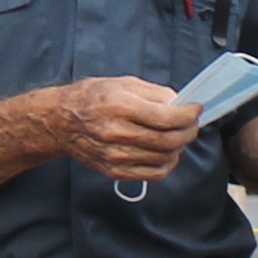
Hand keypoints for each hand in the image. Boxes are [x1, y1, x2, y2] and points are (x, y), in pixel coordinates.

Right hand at [46, 76, 204, 180]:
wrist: (61, 122)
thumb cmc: (91, 98)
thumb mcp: (123, 83)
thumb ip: (154, 93)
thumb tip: (180, 103)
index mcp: (119, 105)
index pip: (166, 117)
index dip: (188, 115)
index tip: (196, 110)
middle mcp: (116, 132)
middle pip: (168, 140)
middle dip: (188, 132)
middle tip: (192, 125)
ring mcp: (115, 155)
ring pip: (163, 158)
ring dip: (179, 148)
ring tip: (178, 136)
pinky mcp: (115, 171)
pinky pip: (152, 174)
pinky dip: (166, 164)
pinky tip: (166, 153)